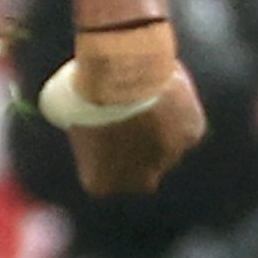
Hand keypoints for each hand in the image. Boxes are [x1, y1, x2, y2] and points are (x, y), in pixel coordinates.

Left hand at [61, 55, 207, 196]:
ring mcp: (170, 159)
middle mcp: (140, 181)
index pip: (101, 175)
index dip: (100, 150)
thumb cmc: (85, 91)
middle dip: (134, 151)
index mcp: (101, 183)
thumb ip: (77, 128)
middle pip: (140, 172)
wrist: (120, 74)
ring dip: (158, 130)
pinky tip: (165, 90)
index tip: (97, 127)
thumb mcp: (65, 114)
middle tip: (125, 117)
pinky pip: (186, 125)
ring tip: (146, 97)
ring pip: (166, 148)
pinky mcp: (192, 134)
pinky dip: (179, 111)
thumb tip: (74, 116)